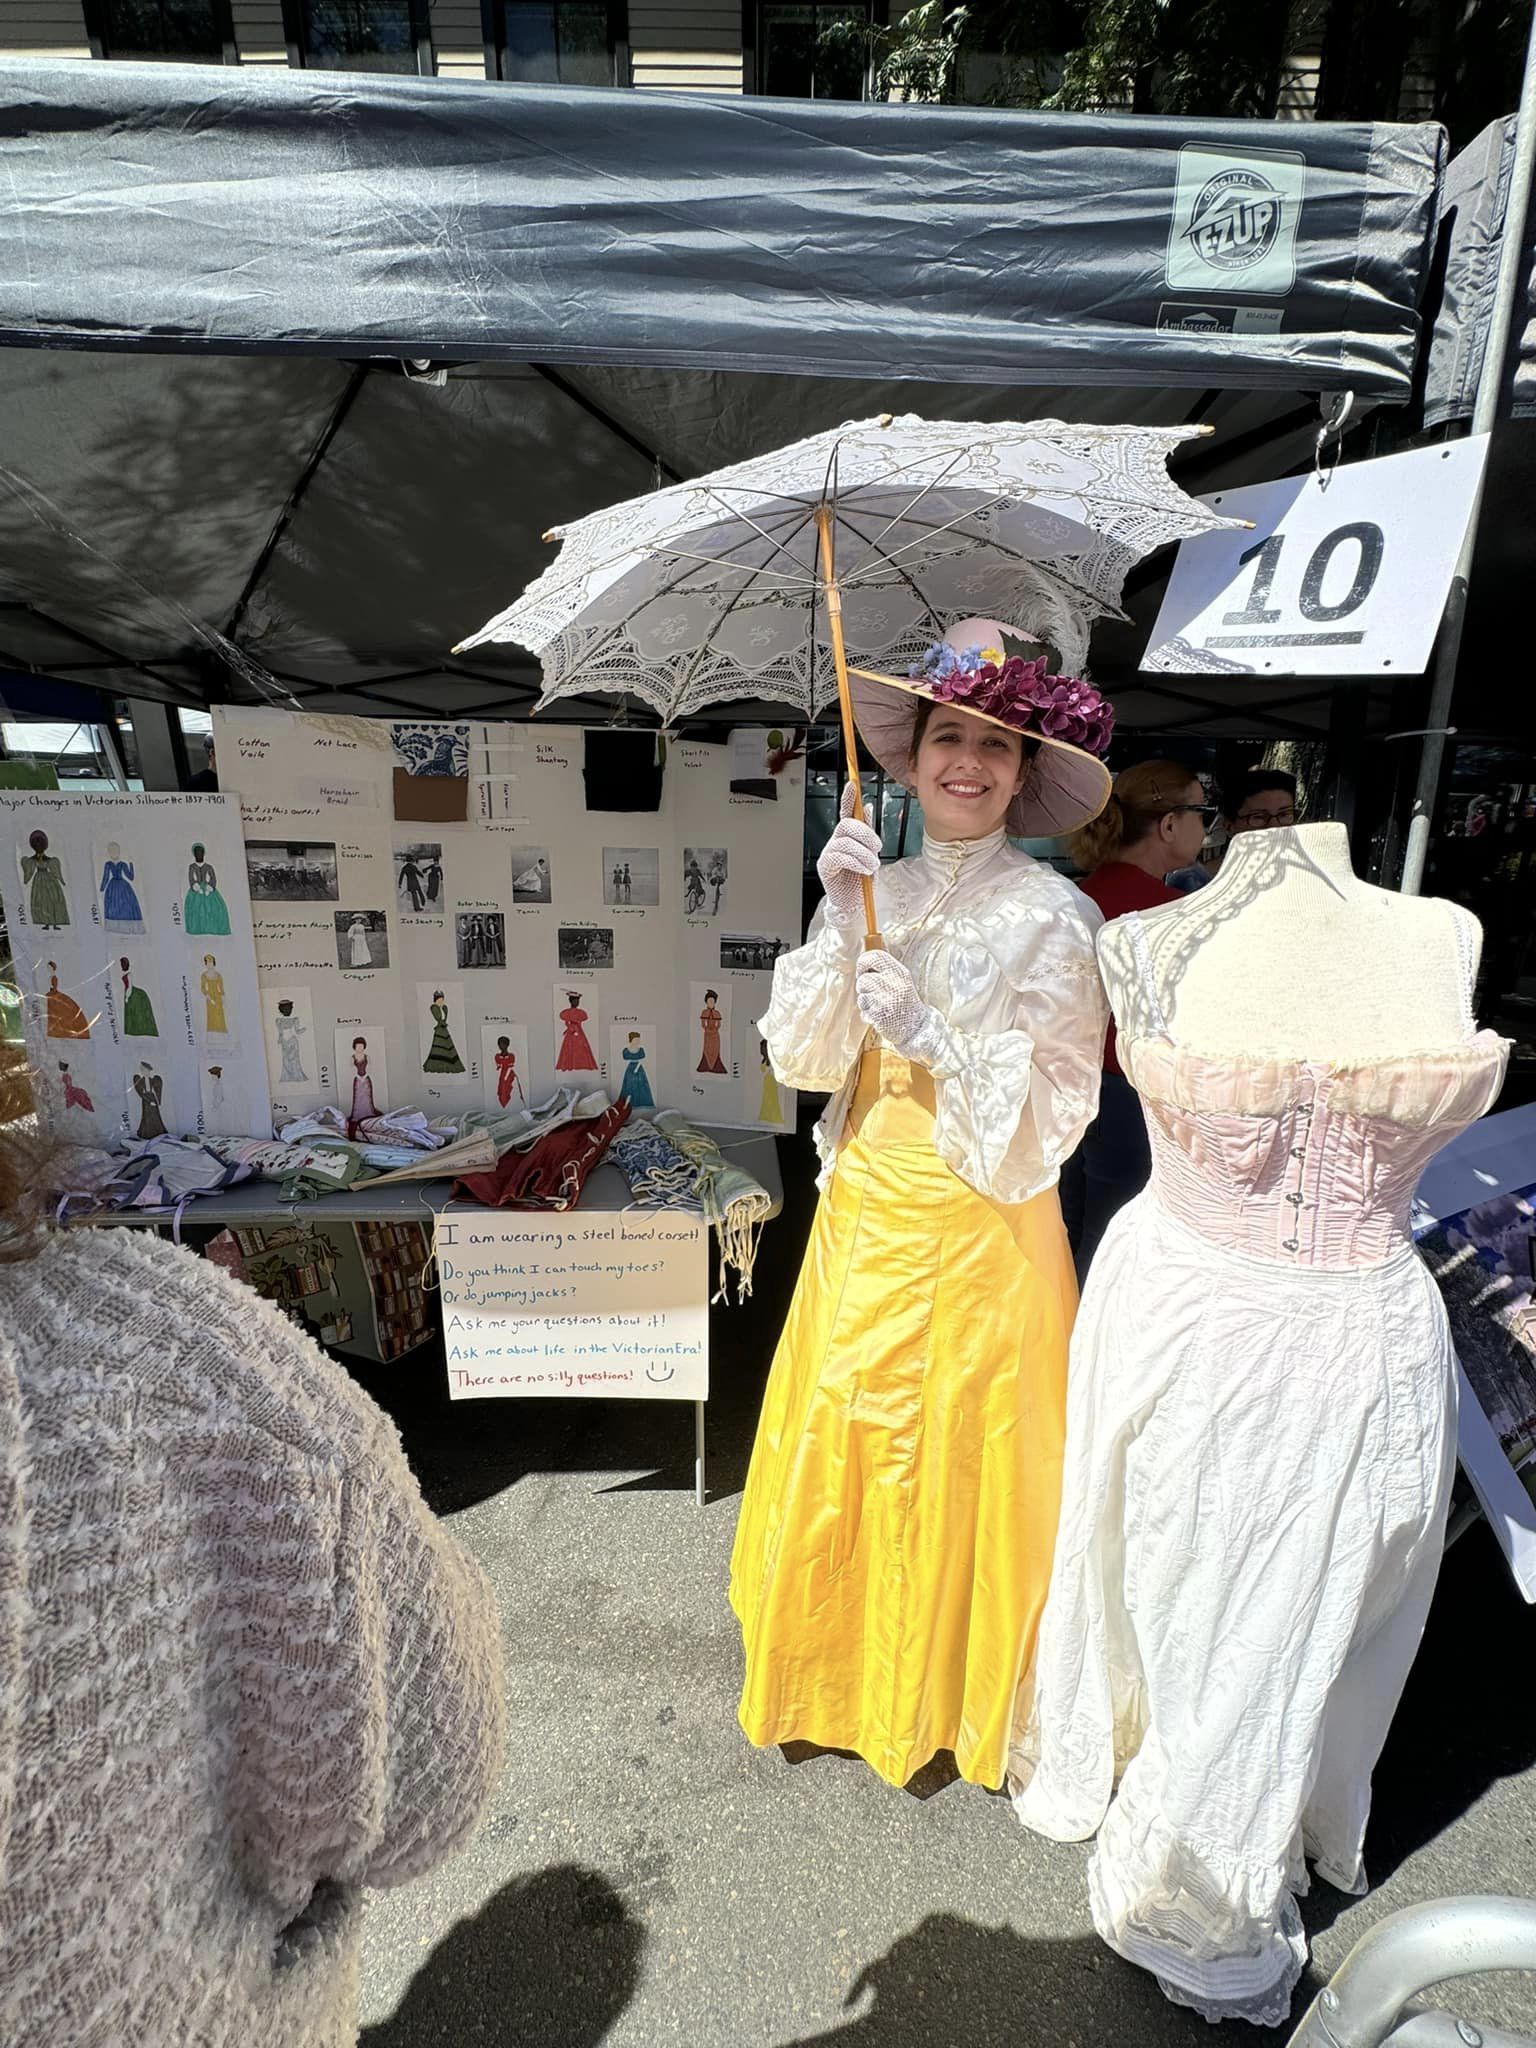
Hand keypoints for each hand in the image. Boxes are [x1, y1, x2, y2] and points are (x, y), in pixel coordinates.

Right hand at [816, 783, 880, 926]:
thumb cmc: (861, 880)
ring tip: (872, 865)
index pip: (846, 811)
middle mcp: (836, 841)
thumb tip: (867, 807)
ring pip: (846, 841)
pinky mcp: (826, 866)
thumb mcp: (870, 853)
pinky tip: (863, 870)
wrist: (854, 904)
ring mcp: (829, 852)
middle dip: (866, 834)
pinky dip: (855, 862)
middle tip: (878, 848)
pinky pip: (840, 856)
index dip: (848, 798)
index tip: (852, 784)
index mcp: (848, 836)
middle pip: (847, 825)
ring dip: (864, 853)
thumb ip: (867, 832)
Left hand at [855, 949, 934, 1057]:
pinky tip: (880, 1016)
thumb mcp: (900, 981)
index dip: (863, 963)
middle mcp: (894, 982)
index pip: (874, 956)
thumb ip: (884, 971)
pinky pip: (864, 1010)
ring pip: (862, 995)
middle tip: (874, 994)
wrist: (916, 1027)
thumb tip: (862, 965)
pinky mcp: (880, 1013)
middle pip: (863, 979)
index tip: (864, 973)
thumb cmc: (904, 1003)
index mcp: (899, 972)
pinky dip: (868, 1014)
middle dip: (864, 988)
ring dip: (866, 1002)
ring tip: (879, 1006)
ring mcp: (886, 998)